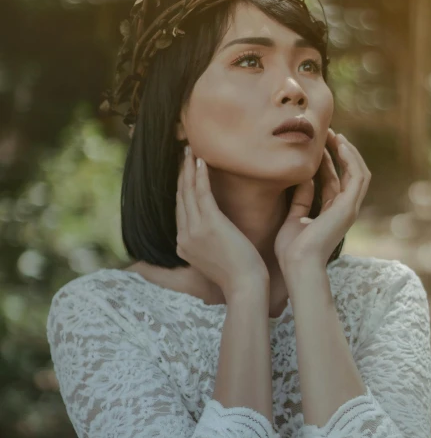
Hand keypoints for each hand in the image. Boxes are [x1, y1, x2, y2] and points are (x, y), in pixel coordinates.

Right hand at [176, 146, 268, 298]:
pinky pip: (202, 193)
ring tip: (189, 151)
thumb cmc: (237, 274)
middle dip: (181, 174)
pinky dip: (201, 175)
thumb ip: (206, 244)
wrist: (244, 286)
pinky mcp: (210, 224)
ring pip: (188, 192)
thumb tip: (210, 232)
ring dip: (188, 169)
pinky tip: (201, 161)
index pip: (180, 210)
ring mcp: (194, 230)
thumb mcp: (214, 258)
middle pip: (180, 198)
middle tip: (183, 154)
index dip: (181, 189)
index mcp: (183, 244)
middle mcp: (183, 236)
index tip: (183, 172)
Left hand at [274, 129, 370, 271]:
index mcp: (331, 213)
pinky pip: (357, 177)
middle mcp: (344, 209)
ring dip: (348, 152)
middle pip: (348, 173)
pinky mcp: (349, 206)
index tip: (316, 143)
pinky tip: (341, 145)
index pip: (333, 180)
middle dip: (340, 152)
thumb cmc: (292, 250)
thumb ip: (300, 199)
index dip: (326, 160)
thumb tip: (303, 178)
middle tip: (328, 132)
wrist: (297, 265)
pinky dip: (351, 159)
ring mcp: (349, 208)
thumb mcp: (294, 218)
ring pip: (358, 172)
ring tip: (336, 135)